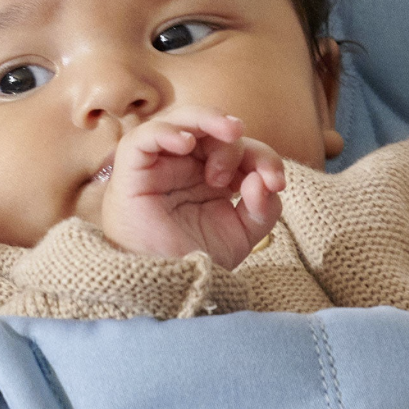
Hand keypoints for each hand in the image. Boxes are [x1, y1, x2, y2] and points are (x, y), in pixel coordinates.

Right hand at [101, 106, 284, 268]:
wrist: (162, 289)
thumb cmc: (195, 259)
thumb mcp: (243, 234)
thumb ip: (263, 207)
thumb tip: (262, 180)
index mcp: (210, 174)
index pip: (240, 148)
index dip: (264, 158)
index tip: (277, 183)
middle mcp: (185, 164)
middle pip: (212, 128)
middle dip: (237, 142)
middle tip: (245, 172)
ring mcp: (159, 164)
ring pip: (180, 119)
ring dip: (209, 119)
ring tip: (229, 132)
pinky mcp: (131, 170)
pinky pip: (143, 137)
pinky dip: (166, 132)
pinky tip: (187, 142)